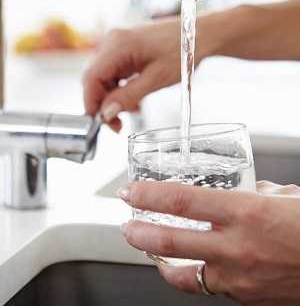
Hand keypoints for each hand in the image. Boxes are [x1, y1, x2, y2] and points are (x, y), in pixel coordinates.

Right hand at [83, 19, 181, 130]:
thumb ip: (128, 96)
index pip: (91, 77)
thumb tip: (106, 113)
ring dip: (113, 97)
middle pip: (94, 78)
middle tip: (118, 124)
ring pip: (103, 78)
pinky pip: (114, 73)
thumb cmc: (183, 50)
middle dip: (103, 103)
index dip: (92, 103)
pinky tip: (134, 98)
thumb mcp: (156, 79)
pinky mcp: (125, 49)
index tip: (100, 123)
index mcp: (118, 44)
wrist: (199, 34)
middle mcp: (113, 41)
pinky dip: (120, 88)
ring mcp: (118, 44)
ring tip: (132, 110)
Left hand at [119, 181, 299, 305]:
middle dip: (138, 233)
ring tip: (146, 248)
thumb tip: (240, 191)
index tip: (131, 191)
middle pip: (170, 242)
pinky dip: (192, 275)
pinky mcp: (245, 296)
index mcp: (246, 212)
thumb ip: (254, 193)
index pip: (182, 201)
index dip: (149, 195)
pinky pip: (208, 286)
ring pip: (183, 275)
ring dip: (158, 260)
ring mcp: (240, 277)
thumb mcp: (284, 196)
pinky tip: (186, 266)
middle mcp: (238, 247)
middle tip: (125, 224)